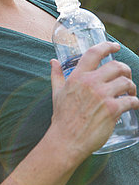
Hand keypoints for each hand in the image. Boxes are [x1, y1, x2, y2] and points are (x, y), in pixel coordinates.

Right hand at [49, 42, 138, 159]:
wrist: (67, 139)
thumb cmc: (62, 117)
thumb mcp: (56, 92)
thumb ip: (56, 75)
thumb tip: (53, 62)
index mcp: (77, 76)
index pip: (94, 53)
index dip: (107, 46)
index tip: (114, 46)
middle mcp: (91, 83)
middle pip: (116, 66)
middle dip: (125, 69)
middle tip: (125, 76)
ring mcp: (103, 96)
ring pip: (126, 82)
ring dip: (131, 87)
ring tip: (129, 93)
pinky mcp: (113, 109)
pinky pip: (132, 100)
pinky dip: (135, 102)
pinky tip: (132, 105)